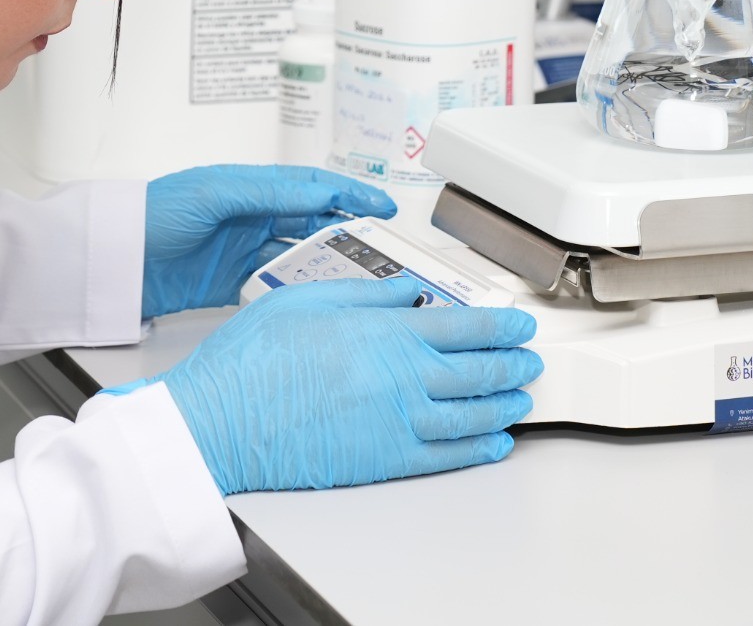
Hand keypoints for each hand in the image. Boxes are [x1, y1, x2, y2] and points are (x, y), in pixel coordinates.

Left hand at [141, 163, 395, 317]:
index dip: (350, 194)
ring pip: (299, 256)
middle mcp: (253, 217)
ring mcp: (245, 251)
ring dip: (328, 265)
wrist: (113, 260)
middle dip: (350, 233)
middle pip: (313, 223)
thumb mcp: (214, 195)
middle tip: (382, 249)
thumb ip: (268, 194)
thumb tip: (319, 193)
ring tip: (359, 278)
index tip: (383, 207)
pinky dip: (297, 291)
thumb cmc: (153, 214)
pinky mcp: (233, 283)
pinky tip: (316, 300)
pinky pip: (276, 285)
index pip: (313, 187)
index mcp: (252, 187)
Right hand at [156, 279, 540, 493]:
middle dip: (512, 364)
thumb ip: (364, 293)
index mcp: (382, 332)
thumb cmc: (251, 363)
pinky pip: (446, 456)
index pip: (463, 325)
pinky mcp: (383, 460)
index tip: (519, 325)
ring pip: (470, 414)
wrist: (222, 422)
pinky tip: (493, 443)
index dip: (500, 326)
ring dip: (504, 404)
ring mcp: (395, 422)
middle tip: (530, 360)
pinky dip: (478, 449)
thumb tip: (405, 291)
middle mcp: (399, 378)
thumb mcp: (305, 300)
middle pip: (477, 369)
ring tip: (521, 399)